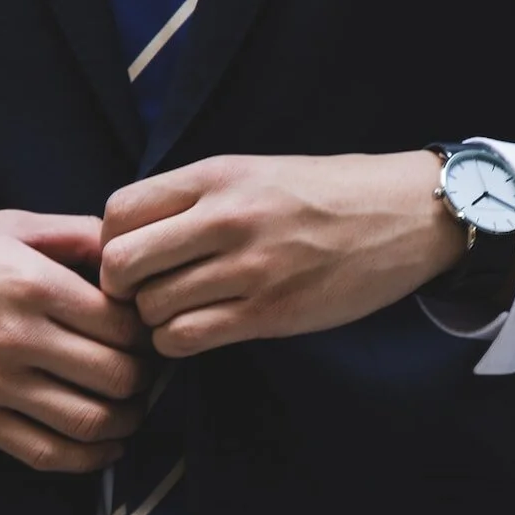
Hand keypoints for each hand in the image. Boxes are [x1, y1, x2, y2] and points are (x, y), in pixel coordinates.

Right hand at [0, 211, 151, 472]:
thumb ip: (76, 235)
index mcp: (31, 283)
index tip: (148, 329)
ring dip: (126, 421)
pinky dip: (88, 458)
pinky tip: (104, 445)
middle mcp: (16, 337)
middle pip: (116, 377)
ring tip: (131, 407)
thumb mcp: (10, 224)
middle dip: (144, 378)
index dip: (148, 331)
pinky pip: (44, 453)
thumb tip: (132, 252)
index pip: (122, 325)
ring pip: (89, 422)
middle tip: (147, 369)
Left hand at [100, 153, 465, 357]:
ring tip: (179, 311)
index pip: (118, 212)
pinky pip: (187, 338)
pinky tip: (198, 331)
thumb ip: (194, 198)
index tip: (132, 256)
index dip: (110, 242)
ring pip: (151, 308)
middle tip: (143, 293)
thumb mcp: (253, 172)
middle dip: (121, 287)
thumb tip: (129, 235)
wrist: (404, 215)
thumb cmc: (324, 194)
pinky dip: (178, 342)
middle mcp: (226, 218)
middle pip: (121, 264)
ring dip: (154, 319)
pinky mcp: (270, 312)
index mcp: (216, 176)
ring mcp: (248, 268)